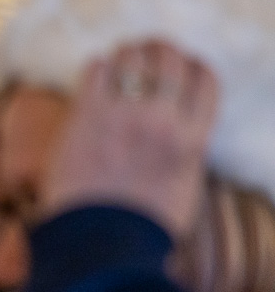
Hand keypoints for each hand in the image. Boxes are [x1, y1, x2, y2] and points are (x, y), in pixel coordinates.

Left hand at [41, 41, 217, 238]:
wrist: (99, 242)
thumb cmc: (142, 225)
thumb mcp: (185, 187)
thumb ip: (186, 152)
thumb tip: (182, 132)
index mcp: (193, 139)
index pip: (205, 79)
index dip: (192, 65)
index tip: (181, 65)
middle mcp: (163, 120)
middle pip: (169, 59)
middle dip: (159, 49)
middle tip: (146, 50)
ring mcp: (123, 115)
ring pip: (132, 58)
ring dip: (127, 52)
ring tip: (120, 57)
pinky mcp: (85, 116)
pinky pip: (95, 71)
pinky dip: (97, 65)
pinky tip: (96, 72)